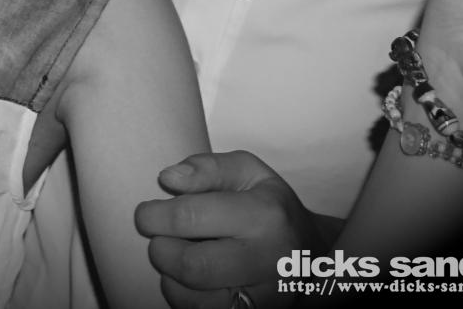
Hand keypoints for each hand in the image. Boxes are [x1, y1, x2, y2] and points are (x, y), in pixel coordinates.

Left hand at [135, 150, 338, 308]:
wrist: (315, 256)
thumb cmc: (272, 208)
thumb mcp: (249, 172)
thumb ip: (208, 168)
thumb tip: (168, 178)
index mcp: (264, 215)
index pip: (189, 217)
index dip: (154, 216)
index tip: (147, 215)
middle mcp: (268, 260)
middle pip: (191, 266)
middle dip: (161, 251)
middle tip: (161, 240)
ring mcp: (267, 297)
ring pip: (195, 301)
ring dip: (172, 280)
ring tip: (178, 260)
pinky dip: (186, 299)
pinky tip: (192, 282)